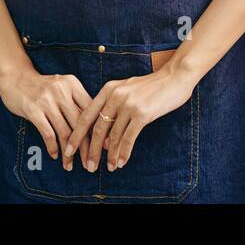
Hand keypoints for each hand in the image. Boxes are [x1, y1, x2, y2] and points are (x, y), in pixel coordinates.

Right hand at [0, 66, 93, 170]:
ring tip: (69, 165)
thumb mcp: (63, 87)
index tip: (102, 147)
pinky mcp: (33, 110)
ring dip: (68, 153)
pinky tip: (55, 155)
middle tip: (89, 163)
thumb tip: (95, 126)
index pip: (91, 110)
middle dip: (86, 147)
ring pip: (64, 132)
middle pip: (80, 124)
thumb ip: (77, 102)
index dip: (98, 130)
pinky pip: (47, 133)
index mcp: (73, 84)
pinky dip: (53, 147)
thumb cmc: (43, 87)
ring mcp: (47, 100)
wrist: (16, 77)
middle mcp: (62, 91)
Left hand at [64, 68, 195, 171]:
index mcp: (108, 89)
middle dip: (91, 150)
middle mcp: (115, 96)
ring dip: (110, 155)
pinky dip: (124, 152)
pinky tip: (122, 162)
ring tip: (109, 168)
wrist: (175, 77)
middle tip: (88, 166)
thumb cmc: (152, 87)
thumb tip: (105, 140)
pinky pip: (129, 138)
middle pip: (97, 128)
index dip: (76, 134)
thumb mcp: (127, 92)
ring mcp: (128, 104)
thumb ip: (114, 110)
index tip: (69, 150)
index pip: (86, 115)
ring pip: (113, 136)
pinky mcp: (142, 113)